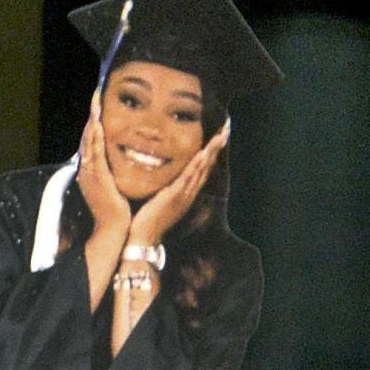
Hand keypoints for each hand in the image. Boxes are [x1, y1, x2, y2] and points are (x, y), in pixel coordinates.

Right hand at [76, 93, 130, 235]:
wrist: (113, 231)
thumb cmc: (116, 213)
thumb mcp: (114, 188)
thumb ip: (115, 173)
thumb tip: (124, 162)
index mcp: (92, 171)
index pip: (92, 141)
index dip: (94, 122)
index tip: (98, 106)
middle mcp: (87, 169)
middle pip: (87, 136)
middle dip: (91, 114)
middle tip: (95, 94)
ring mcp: (90, 173)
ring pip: (89, 140)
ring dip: (92, 119)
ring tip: (95, 100)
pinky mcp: (98, 178)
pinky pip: (95, 152)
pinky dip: (95, 136)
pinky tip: (98, 122)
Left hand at [127, 120, 229, 248]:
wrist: (143, 240)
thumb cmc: (148, 221)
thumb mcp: (159, 201)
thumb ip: (163, 189)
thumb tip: (161, 177)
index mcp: (185, 194)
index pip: (201, 170)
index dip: (210, 154)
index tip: (217, 138)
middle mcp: (188, 194)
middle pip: (206, 167)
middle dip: (216, 148)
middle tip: (226, 130)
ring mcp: (183, 196)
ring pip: (201, 170)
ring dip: (211, 153)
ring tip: (220, 137)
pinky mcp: (174, 197)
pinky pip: (187, 178)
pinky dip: (196, 166)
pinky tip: (203, 154)